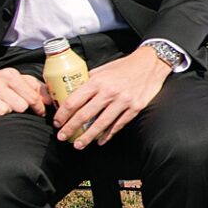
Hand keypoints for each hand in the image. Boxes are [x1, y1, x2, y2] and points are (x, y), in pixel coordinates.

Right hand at [0, 64, 48, 119]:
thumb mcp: (18, 80)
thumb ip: (36, 88)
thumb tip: (50, 101)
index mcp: (10, 75)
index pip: (31, 96)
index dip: (38, 107)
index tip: (39, 112)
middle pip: (19, 106)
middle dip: (20, 109)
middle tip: (14, 108)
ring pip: (2, 111)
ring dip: (3, 113)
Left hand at [54, 44, 173, 149]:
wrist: (150, 63)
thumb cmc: (125, 66)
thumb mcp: (103, 68)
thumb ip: (89, 81)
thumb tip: (73, 92)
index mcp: (98, 80)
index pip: (74, 100)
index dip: (63, 114)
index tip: (57, 122)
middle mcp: (109, 91)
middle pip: (84, 115)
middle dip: (70, 128)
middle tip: (62, 137)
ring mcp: (123, 101)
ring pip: (100, 124)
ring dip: (87, 137)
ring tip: (78, 145)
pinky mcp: (134, 108)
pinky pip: (118, 125)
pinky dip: (107, 135)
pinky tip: (100, 141)